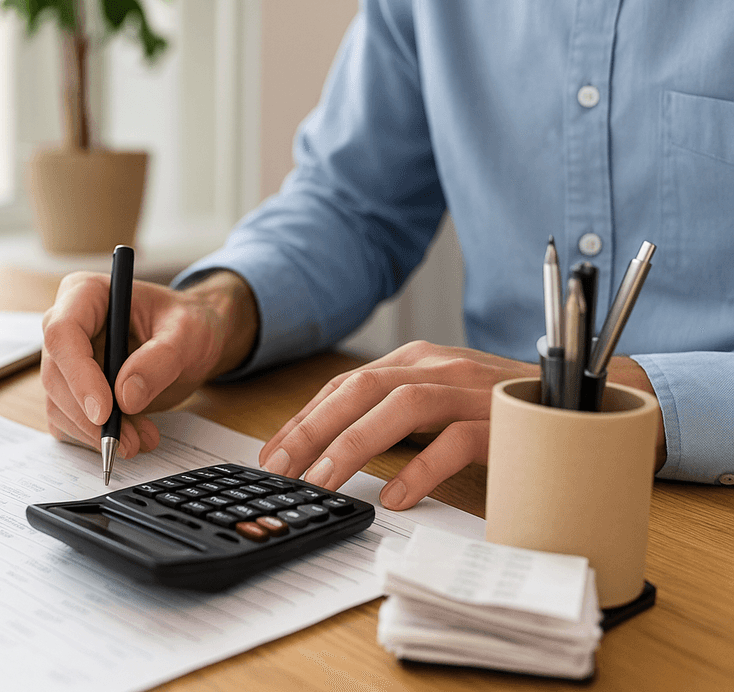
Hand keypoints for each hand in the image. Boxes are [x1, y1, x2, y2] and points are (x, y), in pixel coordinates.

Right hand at [40, 270, 258, 458]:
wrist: (190, 342)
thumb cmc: (186, 324)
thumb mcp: (187, 333)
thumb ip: (160, 360)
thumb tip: (125, 397)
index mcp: (86, 294)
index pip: (63, 333)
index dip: (78, 375)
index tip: (104, 411)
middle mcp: (66, 325)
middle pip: (56, 375)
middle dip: (90, 416)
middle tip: (130, 441)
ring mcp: (64, 361)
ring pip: (58, 405)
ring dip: (95, 433)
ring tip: (140, 439)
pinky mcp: (71, 391)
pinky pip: (67, 422)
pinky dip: (95, 438)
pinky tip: (130, 436)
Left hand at [257, 342, 664, 509]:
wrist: (587, 403)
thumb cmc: (500, 410)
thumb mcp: (438, 403)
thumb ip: (392, 417)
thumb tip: (329, 451)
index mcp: (416, 361)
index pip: (345, 385)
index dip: (303, 419)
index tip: (271, 455)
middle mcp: (439, 366)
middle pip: (360, 388)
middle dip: (312, 428)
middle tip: (280, 470)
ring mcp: (473, 390)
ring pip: (401, 406)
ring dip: (353, 445)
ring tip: (323, 483)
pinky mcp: (505, 419)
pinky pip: (457, 440)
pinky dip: (422, 468)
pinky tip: (395, 496)